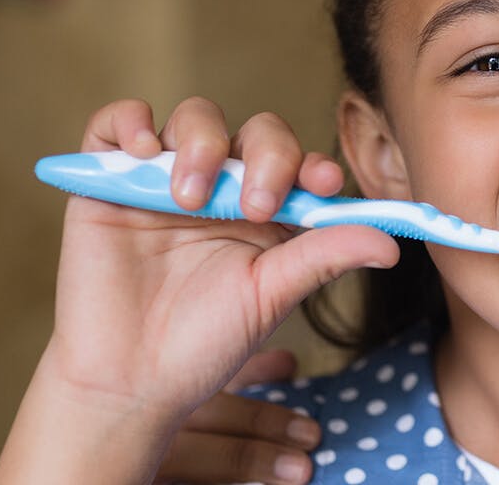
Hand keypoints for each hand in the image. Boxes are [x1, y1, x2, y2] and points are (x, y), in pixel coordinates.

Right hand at [0, 98, 394, 483]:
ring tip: (191, 199)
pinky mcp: (107, 180)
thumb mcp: (272, 297)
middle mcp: (220, 188)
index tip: (325, 185)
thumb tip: (391, 243)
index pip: (298, 164)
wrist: (130, 380)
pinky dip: (128, 122)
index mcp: (266, 212)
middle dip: (267, 156)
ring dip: (203, 144)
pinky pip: (116, 123)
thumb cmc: (204, 344)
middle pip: (255, 133)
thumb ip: (325, 257)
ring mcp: (163, 179)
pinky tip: (141, 150)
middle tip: (257, 207)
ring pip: (195, 118)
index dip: (314, 165)